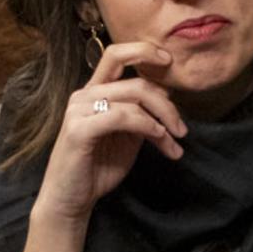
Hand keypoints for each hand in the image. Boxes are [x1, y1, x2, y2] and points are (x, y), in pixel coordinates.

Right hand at [33, 41, 187, 223]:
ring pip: (132, 97)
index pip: (116, 54)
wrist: (70, 200)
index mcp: (94, 91)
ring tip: (175, 141)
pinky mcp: (79, 129)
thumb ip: (142, 115)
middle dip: (166, 103)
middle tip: (182, 128)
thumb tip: (166, 93)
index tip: (170, 62)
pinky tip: (160, 139)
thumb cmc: (97, 169)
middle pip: (135, 81)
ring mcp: (79, 110)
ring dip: (162, 119)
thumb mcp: (127, 137)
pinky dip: (147, 126)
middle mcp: (84, 94)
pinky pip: (122, 116)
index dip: (144, 51)